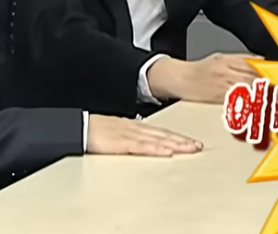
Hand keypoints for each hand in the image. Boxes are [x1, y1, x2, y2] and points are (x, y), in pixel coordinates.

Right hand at [86, 115, 202, 155]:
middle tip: (198, 146)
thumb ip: (132, 137)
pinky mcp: (122, 142)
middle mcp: (136, 128)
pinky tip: (167, 151)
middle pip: (164, 134)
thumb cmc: (95, 131)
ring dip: (176, 144)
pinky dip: (157, 149)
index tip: (191, 141)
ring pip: (158, 139)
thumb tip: (145, 142)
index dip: (177, 136)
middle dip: (183, 141)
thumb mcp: (117, 132)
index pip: (161, 131)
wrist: (79, 128)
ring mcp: (130, 134)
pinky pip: (143, 146)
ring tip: (190, 149)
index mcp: (135, 126)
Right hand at [148, 53, 261, 103]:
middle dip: (269, 87)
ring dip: (261, 98)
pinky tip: (256, 111)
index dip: (270, 73)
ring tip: (275, 103)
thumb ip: (244, 59)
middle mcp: (227, 72)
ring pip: (245, 92)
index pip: (255, 66)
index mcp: (230, 60)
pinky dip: (246, 106)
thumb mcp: (222, 57)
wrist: (179, 78)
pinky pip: (234, 103)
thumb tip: (263, 61)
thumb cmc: (200, 70)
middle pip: (253, 79)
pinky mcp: (216, 99)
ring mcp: (221, 85)